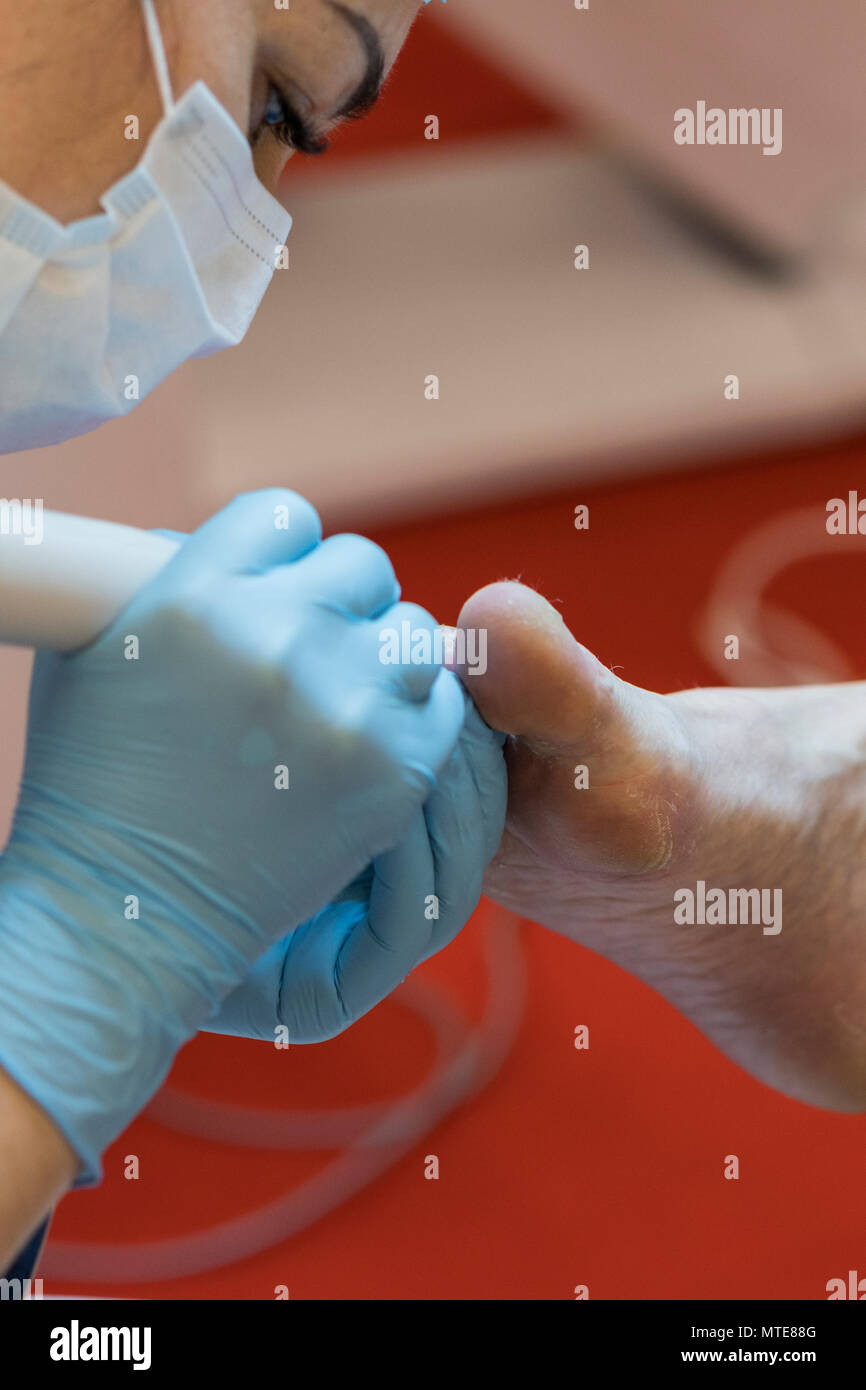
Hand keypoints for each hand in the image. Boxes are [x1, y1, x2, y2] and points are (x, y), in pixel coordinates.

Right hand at [0, 490, 465, 1182]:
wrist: (127, 910)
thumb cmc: (94, 781)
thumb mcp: (93, 651)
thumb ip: (161, 577)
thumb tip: (217, 540)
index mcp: (195, 594)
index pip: (282, 516)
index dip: (282, 553)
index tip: (277, 590)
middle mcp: (275, 635)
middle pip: (362, 564)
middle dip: (342, 601)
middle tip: (321, 645)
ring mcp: (342, 704)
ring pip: (413, 630)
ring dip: (386, 656)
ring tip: (352, 695)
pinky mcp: (392, 770)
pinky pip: (444, 703)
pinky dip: (416, 715)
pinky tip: (378, 737)